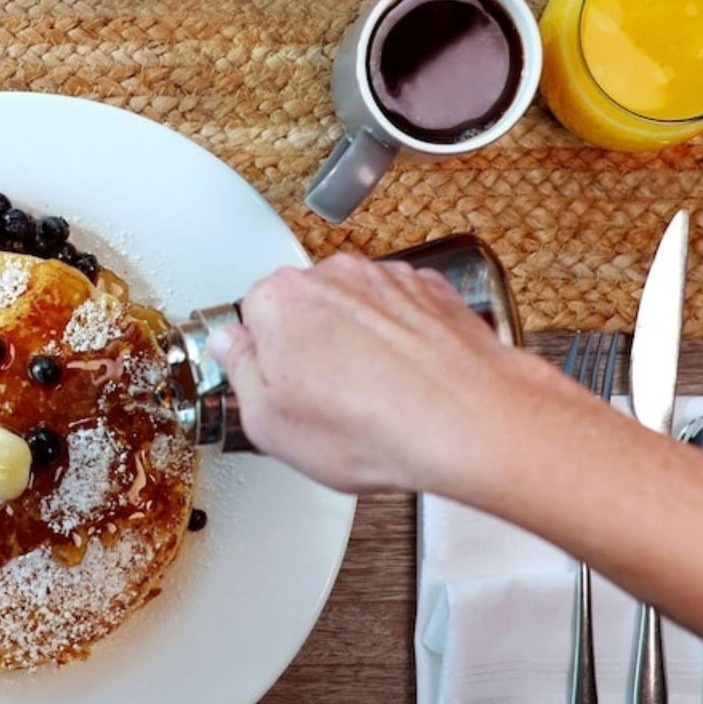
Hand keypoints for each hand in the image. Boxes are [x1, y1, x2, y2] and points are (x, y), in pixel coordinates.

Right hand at [209, 252, 565, 494]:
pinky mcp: (432, 292)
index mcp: (279, 299)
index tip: (276, 387)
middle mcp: (332, 276)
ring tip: (373, 399)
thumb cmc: (375, 427)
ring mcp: (386, 280)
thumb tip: (232, 348)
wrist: (470, 422)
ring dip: (358, 343)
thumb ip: (238, 373)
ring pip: (355, 309)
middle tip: (326, 401)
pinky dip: (401, 341)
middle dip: (310, 347)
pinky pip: (400, 314)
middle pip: (303, 308)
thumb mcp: (269, 424)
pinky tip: (406, 385)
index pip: (250, 316)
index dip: (263, 361)